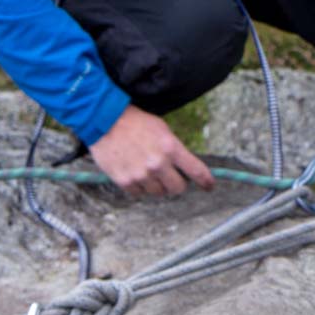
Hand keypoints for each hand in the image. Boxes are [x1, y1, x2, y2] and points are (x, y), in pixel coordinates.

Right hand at [87, 105, 215, 196]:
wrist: (105, 121)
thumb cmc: (135, 122)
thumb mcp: (162, 129)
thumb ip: (174, 149)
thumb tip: (183, 166)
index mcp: (171, 148)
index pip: (196, 170)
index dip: (206, 181)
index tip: (209, 186)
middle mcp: (158, 164)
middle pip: (178, 188)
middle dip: (176, 183)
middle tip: (170, 177)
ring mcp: (141, 174)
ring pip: (158, 193)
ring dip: (156, 185)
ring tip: (148, 171)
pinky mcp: (125, 181)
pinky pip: (139, 194)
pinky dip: (139, 187)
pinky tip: (135, 173)